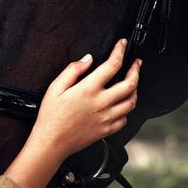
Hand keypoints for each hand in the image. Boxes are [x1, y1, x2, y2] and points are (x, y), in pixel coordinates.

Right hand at [3, 39, 140, 187]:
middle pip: (130, 84)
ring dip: (135, 90)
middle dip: (136, 70)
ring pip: (132, 102)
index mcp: (89, 89)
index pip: (112, 65)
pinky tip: (122, 105)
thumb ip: (72, 70)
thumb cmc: (51, 117)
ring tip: (133, 83)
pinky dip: (126, 110)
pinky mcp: (107, 130)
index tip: (122, 45)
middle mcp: (101, 103)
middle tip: (136, 64)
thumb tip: (87, 59)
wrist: (51, 142)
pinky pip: (125, 119)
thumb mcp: (55, 88)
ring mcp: (106, 117)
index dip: (120, 51)